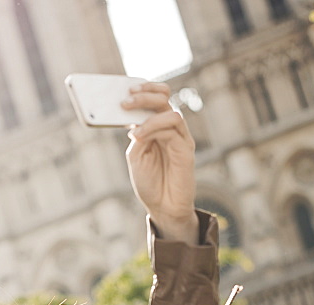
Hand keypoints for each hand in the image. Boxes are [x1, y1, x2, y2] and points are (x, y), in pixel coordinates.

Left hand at [123, 82, 196, 243]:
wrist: (163, 207)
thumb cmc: (149, 183)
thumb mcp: (135, 156)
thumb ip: (137, 136)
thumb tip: (135, 119)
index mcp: (155, 128)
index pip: (154, 99)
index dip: (144, 90)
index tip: (127, 88)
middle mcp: (169, 129)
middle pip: (163, 99)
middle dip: (146, 94)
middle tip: (127, 99)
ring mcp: (179, 138)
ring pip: (170, 112)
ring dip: (149, 114)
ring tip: (134, 128)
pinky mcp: (186, 148)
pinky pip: (174, 128)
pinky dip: (154, 128)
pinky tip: (140, 137)